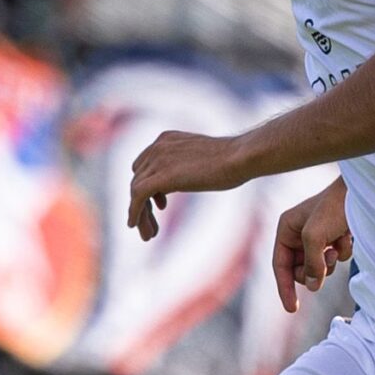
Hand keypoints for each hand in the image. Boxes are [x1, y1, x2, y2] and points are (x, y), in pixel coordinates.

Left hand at [127, 130, 252, 239]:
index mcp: (166, 139)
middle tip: (152, 227)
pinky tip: (135, 226)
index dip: (149, 187)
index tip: (161, 205)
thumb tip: (191, 176)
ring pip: (137, 191)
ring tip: (148, 235)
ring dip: (141, 215)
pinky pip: (138, 196)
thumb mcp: (204, 159)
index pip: (145, 165)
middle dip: (144, 205)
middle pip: (139, 179)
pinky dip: (134, 212)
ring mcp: (158, 160)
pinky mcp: (161, 176)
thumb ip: (188, 165)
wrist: (240, 158)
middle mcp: (157, 147)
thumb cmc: (234, 160)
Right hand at [271, 182, 351, 311]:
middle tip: (326, 264)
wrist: (363, 192)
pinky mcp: (335, 237)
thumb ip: (311, 264)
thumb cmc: (334, 207)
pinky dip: (342, 252)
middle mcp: (299, 233)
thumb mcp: (315, 236)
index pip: (280, 265)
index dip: (285, 288)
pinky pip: (335, 258)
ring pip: (319, 267)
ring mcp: (318, 236)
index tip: (293, 309)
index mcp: (286, 229)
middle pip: (300, 270)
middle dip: (314, 271)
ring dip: (329, 262)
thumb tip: (314, 286)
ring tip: (337, 246)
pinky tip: (347, 237)